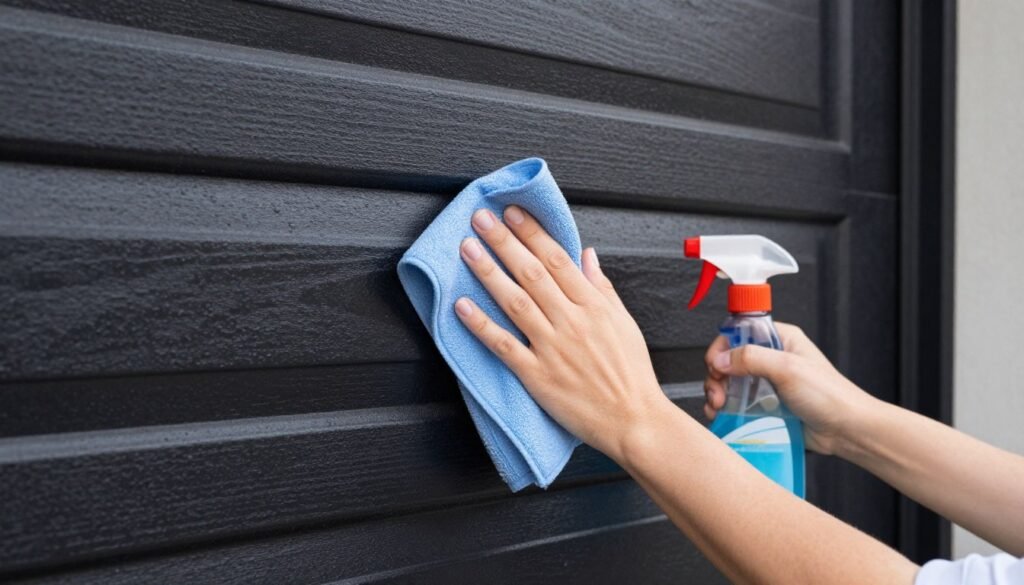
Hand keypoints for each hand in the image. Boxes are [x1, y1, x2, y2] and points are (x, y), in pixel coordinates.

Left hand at [454, 206, 670, 462]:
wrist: (634, 421)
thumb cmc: (631, 375)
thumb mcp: (624, 323)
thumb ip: (602, 287)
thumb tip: (587, 255)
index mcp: (594, 306)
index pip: (558, 259)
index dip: (532, 233)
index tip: (513, 213)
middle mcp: (572, 322)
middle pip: (532, 273)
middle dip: (504, 242)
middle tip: (481, 218)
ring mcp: (553, 348)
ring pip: (515, 302)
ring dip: (489, 273)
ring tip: (468, 249)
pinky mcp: (537, 376)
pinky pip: (504, 345)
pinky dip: (481, 325)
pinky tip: (462, 306)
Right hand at [703, 323, 876, 454]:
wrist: (847, 430)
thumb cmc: (830, 396)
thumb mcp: (788, 368)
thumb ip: (751, 358)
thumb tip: (720, 358)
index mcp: (780, 339)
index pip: (739, 332)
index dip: (722, 347)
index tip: (715, 364)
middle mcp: (772, 358)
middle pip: (730, 359)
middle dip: (717, 376)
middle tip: (717, 391)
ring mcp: (768, 383)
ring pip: (730, 382)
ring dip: (718, 393)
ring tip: (718, 406)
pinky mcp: (766, 405)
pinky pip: (738, 403)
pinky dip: (725, 409)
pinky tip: (722, 415)